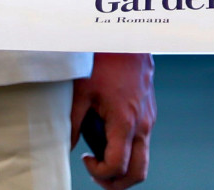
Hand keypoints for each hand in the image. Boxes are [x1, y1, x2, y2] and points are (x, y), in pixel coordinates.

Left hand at [76, 52, 154, 188]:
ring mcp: (149, 119)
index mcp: (125, 122)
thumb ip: (71, 123)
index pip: (117, 167)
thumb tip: (63, 147)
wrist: (128, 37)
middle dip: (117, 183)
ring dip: (123, 167)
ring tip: (100, 155)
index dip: (98, 173)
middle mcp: (142, 124)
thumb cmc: (104, 61)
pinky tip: (108, 134)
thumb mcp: (81, 92)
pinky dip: (128, 149)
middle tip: (97, 173)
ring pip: (143, 158)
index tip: (84, 159)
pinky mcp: (150, 112)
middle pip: (138, 172)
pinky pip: (142, 141)